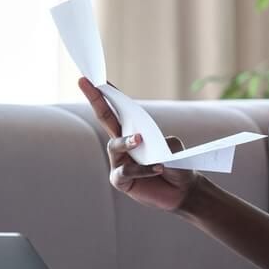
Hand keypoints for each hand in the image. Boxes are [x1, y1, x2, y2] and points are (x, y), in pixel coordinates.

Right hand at [78, 77, 199, 211]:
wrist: (183, 190)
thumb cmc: (177, 165)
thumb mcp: (174, 147)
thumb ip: (161, 142)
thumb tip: (147, 145)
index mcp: (133, 131)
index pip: (118, 110)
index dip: (107, 94)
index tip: (95, 78)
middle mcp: (122, 144)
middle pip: (104, 118)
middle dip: (95, 99)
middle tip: (85, 82)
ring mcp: (119, 162)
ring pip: (114, 145)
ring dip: (127, 141)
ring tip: (140, 140)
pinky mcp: (121, 180)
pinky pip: (126, 171)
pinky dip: (142, 169)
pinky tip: (157, 168)